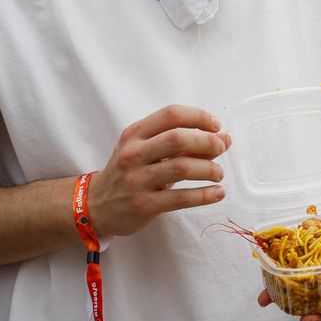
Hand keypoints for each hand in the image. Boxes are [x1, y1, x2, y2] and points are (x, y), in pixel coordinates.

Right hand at [88, 105, 228, 237]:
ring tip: (219, 173)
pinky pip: (180, 198)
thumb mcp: (148, 150)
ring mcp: (137, 180)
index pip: (171, 114)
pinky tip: (218, 193)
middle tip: (221, 148)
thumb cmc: (129, 171)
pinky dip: (204, 195)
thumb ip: (182, 143)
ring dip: (209, 169)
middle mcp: (133, 154)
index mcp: (135, 134)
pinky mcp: (144, 205)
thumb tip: (224, 138)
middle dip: (207, 141)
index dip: (199, 117)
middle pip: (177, 139)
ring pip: (181, 168)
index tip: (216, 125)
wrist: (96, 205)